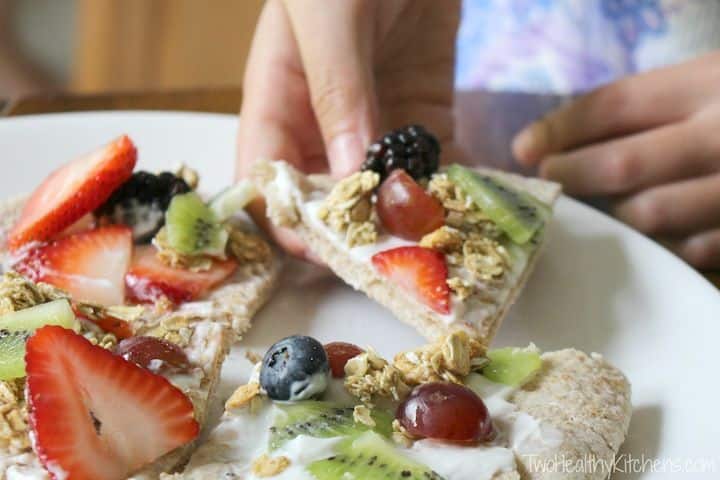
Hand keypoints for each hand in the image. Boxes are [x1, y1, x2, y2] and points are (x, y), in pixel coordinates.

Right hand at [237, 0, 460, 259]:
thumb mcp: (330, 16)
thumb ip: (338, 93)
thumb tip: (354, 174)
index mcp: (278, 99)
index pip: (269, 180)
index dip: (291, 223)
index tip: (331, 251)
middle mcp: (323, 121)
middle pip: (329, 197)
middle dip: (358, 231)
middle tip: (397, 259)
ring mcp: (377, 120)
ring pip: (385, 189)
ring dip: (411, 219)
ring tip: (442, 244)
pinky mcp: (425, 112)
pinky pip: (434, 162)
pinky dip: (451, 189)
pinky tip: (472, 209)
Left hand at [513, 52, 719, 268]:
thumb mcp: (715, 80)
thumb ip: (661, 103)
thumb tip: (574, 134)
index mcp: (710, 81)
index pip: (615, 104)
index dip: (561, 127)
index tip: (524, 147)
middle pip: (623, 160)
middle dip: (572, 173)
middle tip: (549, 179)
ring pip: (653, 211)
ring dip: (621, 214)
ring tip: (611, 210)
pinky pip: (699, 247)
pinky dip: (673, 246)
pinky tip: (665, 240)